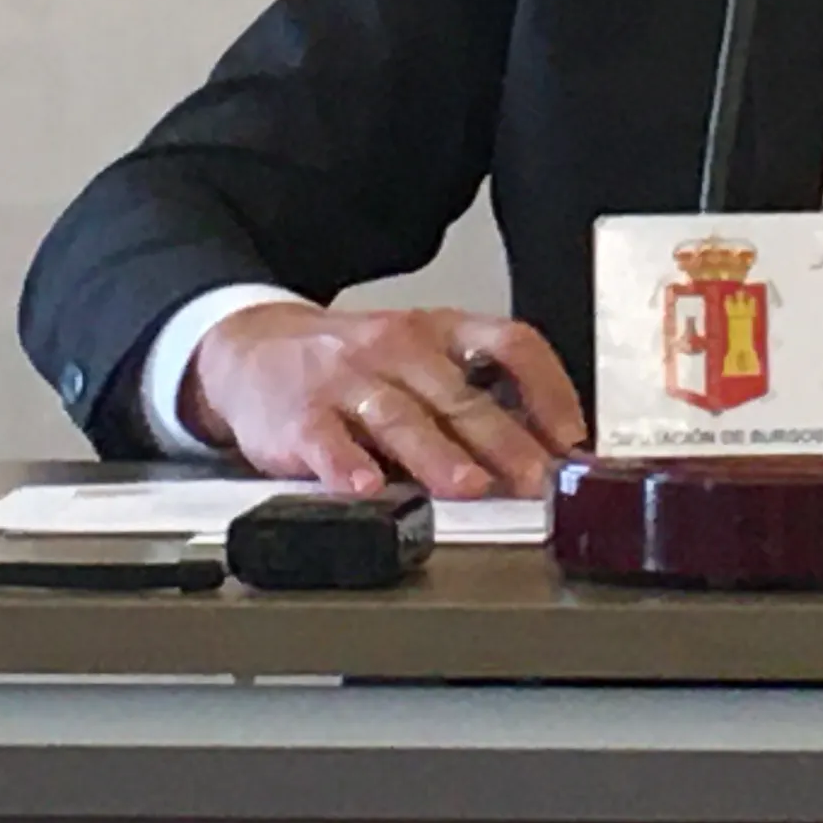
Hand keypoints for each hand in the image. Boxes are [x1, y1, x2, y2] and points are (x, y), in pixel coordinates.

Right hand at [185, 303, 585, 498]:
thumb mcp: (418, 356)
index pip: (511, 344)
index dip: (549, 390)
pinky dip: (347, 467)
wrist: (251, 349)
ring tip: (468, 487)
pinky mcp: (299, 415)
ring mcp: (346, 380)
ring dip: (438, 455)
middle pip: (461, 395)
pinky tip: (366, 490)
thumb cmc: (351, 362)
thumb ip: (472, 394)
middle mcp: (398, 348)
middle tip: (535, 481)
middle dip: (505, 442)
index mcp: (439, 332)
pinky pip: (328, 441)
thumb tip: (546, 451)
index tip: (571, 437)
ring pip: (400, 416)